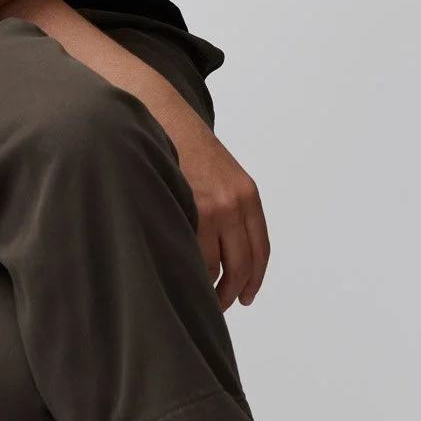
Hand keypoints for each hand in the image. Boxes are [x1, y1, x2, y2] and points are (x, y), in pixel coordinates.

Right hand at [166, 116, 270, 310]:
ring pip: (214, 267)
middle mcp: (235, 203)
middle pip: (241, 265)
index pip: (259, 249)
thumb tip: (221, 249)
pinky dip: (187, 271)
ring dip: (207, 287)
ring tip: (195, 296)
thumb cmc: (182, 144)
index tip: (248, 296)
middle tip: (220, 306)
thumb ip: (226, 206)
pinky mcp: (187, 208)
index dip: (254, 279)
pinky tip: (179, 276)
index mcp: (247, 195)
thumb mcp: (218, 173)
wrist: (160, 115)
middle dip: (233, 292)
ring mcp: (211, 207)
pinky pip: (190, 254)